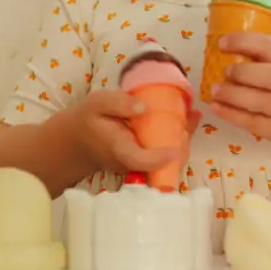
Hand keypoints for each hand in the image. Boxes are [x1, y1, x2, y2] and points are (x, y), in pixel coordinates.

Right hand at [69, 90, 201, 174]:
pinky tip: (189, 119)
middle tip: (190, 118)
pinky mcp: (145, 162)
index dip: (158, 159)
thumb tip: (142, 107)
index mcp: (119, 150)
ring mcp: (140, 166)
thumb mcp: (97, 103)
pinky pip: (166, 155)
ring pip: (167, 161)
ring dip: (183, 141)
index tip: (174, 149)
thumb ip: (117, 103)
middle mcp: (132, 163)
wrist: (79, 141)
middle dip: (181, 145)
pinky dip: (179, 139)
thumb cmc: (88, 120)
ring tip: (191, 116)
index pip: (139, 161)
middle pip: (162, 164)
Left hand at [209, 33, 270, 151]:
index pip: (269, 47)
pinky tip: (216, 108)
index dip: (244, 42)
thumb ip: (268, 62)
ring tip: (214, 90)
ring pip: (260, 101)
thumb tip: (227, 51)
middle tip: (224, 71)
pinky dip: (232, 115)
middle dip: (245, 72)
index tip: (222, 42)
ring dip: (234, 95)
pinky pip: (253, 123)